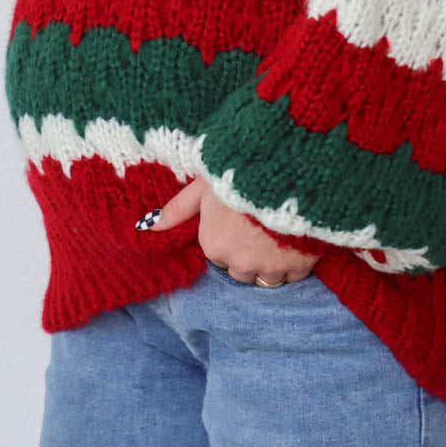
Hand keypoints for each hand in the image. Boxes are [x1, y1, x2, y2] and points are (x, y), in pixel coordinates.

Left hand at [147, 174, 321, 283]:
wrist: (288, 168)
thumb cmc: (239, 171)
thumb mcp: (204, 185)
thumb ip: (177, 209)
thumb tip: (146, 226)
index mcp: (214, 244)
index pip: (217, 254)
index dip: (229, 235)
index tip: (239, 217)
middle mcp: (239, 263)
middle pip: (241, 271)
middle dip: (249, 254)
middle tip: (259, 225)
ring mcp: (271, 267)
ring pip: (268, 278)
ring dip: (272, 262)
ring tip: (278, 233)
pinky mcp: (300, 265)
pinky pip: (295, 273)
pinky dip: (296, 260)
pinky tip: (297, 235)